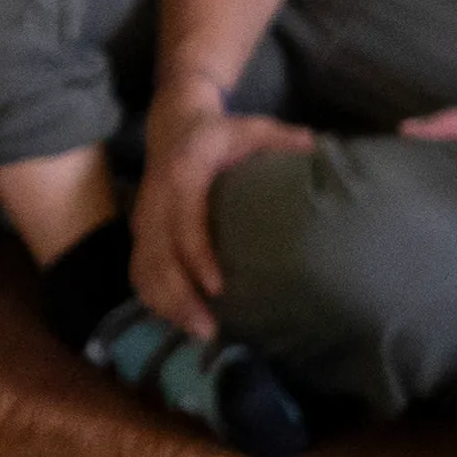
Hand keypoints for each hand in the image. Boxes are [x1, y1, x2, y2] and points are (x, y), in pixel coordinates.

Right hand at [127, 75, 316, 338]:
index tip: (217, 289)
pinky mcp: (141, 232)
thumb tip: (317, 147)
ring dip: (166, 304)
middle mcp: (156, 201)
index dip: (197, 258)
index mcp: (182, 176)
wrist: (172, 125)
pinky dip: (154, 298)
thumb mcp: (249, 127)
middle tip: (208, 329)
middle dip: (179, 296)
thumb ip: (280, 138)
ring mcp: (144, 219)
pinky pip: (139, 271)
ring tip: (198, 331)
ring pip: (144, 269)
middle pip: (158, 257)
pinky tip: (178, 319)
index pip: (184, 223)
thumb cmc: (218, 133)